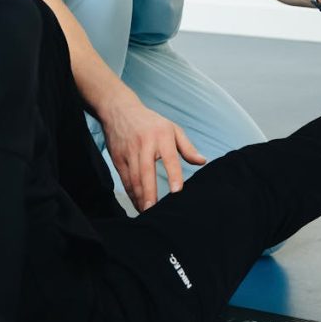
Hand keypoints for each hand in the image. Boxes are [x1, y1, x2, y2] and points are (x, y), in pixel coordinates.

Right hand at [100, 87, 205, 211]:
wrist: (119, 109)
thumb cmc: (150, 122)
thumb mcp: (172, 128)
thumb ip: (187, 147)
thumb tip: (202, 162)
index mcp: (162, 136)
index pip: (170, 158)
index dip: (174, 174)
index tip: (177, 191)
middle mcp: (145, 144)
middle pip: (146, 172)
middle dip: (149, 193)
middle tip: (154, 210)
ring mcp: (129, 151)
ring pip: (133, 178)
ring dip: (139, 197)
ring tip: (146, 212)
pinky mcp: (118, 157)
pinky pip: (124, 179)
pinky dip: (131, 193)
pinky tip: (137, 203)